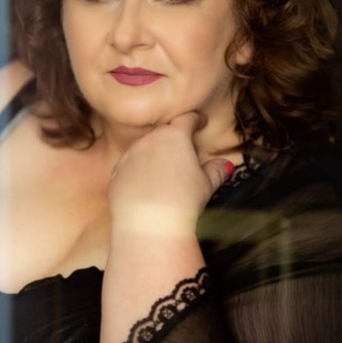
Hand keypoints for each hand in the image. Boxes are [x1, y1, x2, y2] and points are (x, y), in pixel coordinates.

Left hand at [108, 112, 232, 237]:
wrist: (148, 223)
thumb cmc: (182, 201)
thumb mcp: (206, 185)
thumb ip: (216, 171)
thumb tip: (224, 165)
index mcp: (174, 136)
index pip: (186, 119)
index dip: (195, 120)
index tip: (200, 122)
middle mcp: (149, 140)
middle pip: (163, 131)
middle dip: (173, 136)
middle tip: (183, 149)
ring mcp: (130, 155)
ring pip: (143, 147)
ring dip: (153, 153)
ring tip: (164, 169)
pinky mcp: (117, 173)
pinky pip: (129, 165)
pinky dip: (138, 169)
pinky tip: (145, 183)